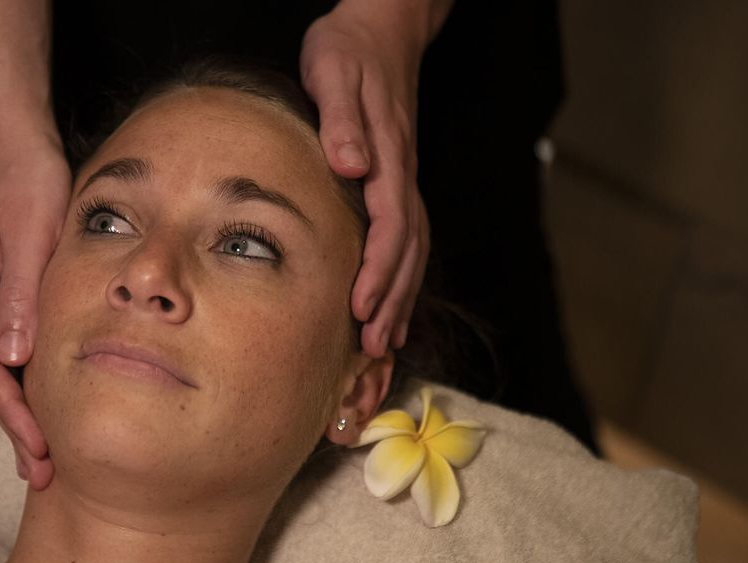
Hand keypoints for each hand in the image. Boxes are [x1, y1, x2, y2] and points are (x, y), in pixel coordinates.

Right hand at [0, 135, 69, 490]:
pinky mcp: (10, 293)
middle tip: (43, 477)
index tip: (40, 451)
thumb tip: (12, 358)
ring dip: (23, 413)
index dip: (14, 415)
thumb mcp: (29, 235)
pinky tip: (46, 403)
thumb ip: (22, 295)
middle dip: (17, 430)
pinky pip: (16, 349)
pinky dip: (31, 382)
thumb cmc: (26, 184)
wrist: (16, 145)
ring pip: (5, 370)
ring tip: (44, 457)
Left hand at [300, 2, 433, 356]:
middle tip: (374, 345)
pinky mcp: (398, 182)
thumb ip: (342, 121)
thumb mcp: (334, 74)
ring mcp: (404, 180)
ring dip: (401, 296)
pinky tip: (392, 304)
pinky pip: (408, 239)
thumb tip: (351, 164)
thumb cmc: (349, 51)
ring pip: (413, 249)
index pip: (390, 224)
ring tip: (385, 342)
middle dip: (392, 300)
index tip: (360, 306)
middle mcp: (402, 174)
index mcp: (387, 156)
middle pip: (408, 249)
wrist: (381, 31)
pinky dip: (403, 276)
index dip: (377, 270)